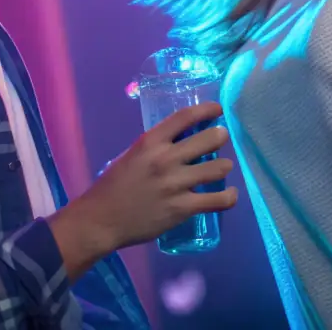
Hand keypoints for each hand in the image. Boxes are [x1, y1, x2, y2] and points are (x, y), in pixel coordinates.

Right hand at [51, 103, 236, 274]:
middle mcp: (166, 159)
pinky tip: (230, 194)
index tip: (217, 110)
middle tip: (220, 140)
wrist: (101, 221)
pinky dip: (229, 196)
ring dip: (224, 166)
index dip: (207, 110)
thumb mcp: (131, 155)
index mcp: (150, 142)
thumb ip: (155, 147)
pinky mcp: (182, 208)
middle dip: (220, 137)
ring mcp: (176, 184)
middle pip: (209, 139)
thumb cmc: (112, 186)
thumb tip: (180, 142)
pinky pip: (218, 200)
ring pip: (219, 168)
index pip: (185, 117)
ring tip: (222, 168)